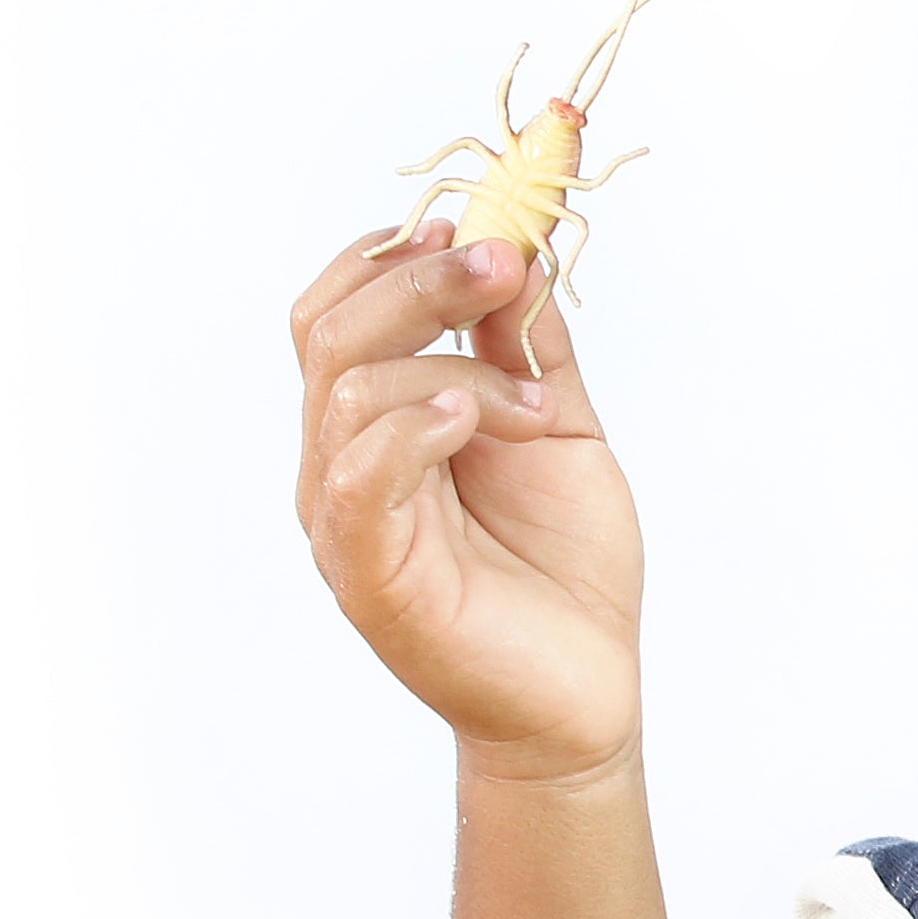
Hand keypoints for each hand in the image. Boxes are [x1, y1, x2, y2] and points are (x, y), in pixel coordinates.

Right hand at [288, 209, 642, 782]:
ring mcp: (346, 519)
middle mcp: (343, 462)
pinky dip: (413, 427)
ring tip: (536, 404)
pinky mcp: (368, 573)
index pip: (337, 309)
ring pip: (347, 390)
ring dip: (452, 364)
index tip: (480, 225)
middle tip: (504, 262)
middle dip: (421, 278)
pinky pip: (355, 477)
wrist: (585, 693)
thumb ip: (527, 347)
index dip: (393, 253)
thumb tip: (518, 250)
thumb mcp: (556, 429)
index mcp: (377, 422)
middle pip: (332, 331)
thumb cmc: (564, 570)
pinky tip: (473, 418)